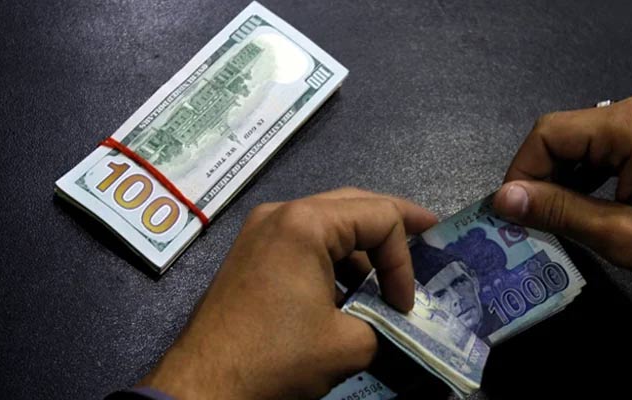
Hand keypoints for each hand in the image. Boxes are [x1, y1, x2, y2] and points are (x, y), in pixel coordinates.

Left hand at [140, 188, 436, 398]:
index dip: (404, 259)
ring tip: (387, 277)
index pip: (380, 217)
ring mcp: (261, 230)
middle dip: (393, 225)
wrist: (204, 385)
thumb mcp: (349, 344)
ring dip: (361, 247)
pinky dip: (333, 258)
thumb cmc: (276, 357)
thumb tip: (398, 322)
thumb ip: (386, 324)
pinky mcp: (251, 252)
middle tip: (428, 235)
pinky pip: (304, 241)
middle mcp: (281, 213)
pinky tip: (347, 288)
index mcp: (306, 223)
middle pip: (354, 204)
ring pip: (328, 222)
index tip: (405, 305)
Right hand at [492, 91, 631, 284]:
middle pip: (566, 134)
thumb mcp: (622, 235)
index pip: (548, 133)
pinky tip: (588, 204)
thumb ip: (558, 212)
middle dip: (542, 176)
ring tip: (558, 216)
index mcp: (631, 123)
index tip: (510, 211)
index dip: (520, 172)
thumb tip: (503, 200)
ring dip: (565, 177)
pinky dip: (591, 174)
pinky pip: (611, 146)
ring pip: (586, 141)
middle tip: (532, 219)